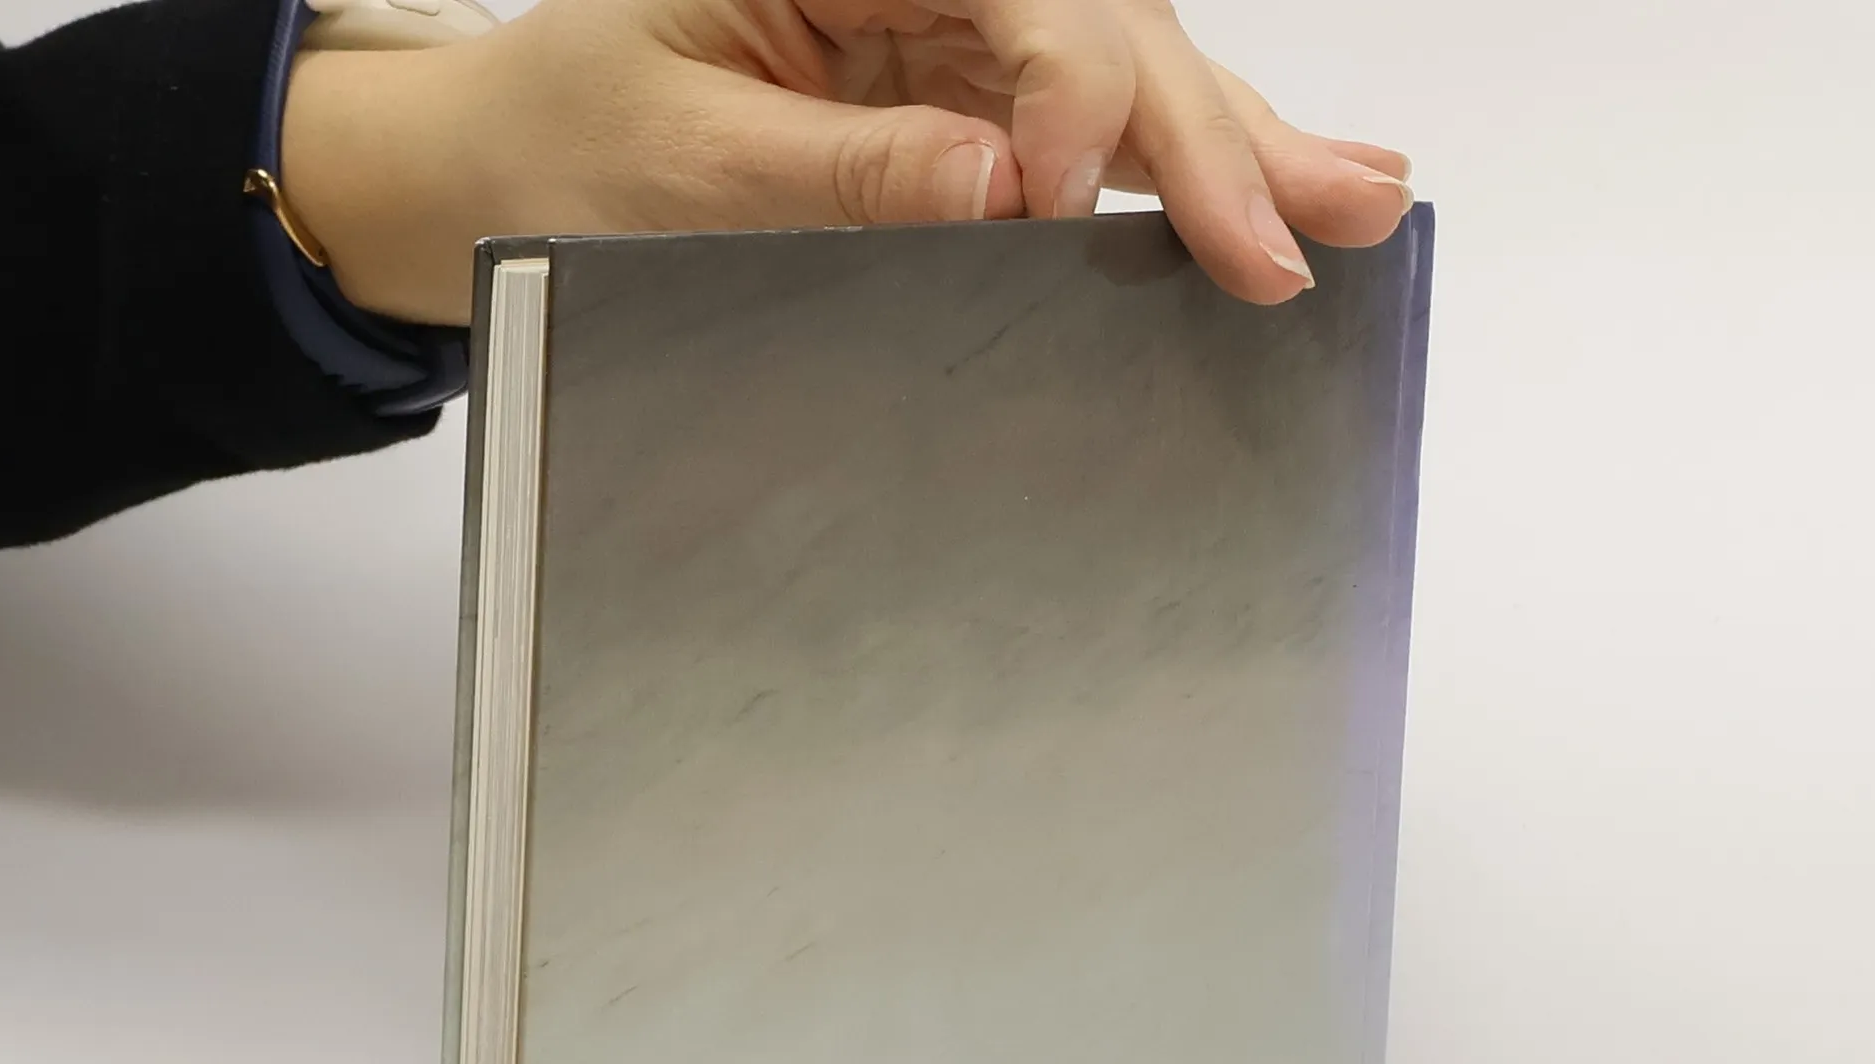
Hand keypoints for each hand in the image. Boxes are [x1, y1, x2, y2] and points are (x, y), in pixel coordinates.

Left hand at [283, 0, 1412, 327]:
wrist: (517, 159)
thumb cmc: (574, 139)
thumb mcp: (688, 157)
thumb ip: (849, 171)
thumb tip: (999, 190)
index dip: (1064, 96)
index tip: (1066, 202)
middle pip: (1100, 27)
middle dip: (1204, 133)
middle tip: (1308, 225)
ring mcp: (951, 28)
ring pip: (1124, 70)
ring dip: (1237, 144)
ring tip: (1357, 202)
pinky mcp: (962, 92)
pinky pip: (1091, 126)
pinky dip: (1182, 169)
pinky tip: (1281, 187)